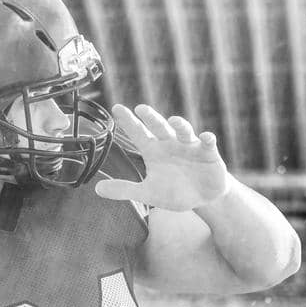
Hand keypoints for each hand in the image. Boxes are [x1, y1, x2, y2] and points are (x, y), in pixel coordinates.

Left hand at [95, 104, 229, 210]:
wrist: (203, 197)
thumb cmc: (174, 191)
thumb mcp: (149, 193)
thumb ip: (125, 189)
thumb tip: (96, 189)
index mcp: (154, 151)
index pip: (138, 133)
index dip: (128, 122)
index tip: (116, 108)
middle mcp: (170, 144)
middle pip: (159, 127)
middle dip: (151, 118)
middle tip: (141, 109)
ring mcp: (190, 147)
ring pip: (184, 131)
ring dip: (180, 125)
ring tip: (174, 121)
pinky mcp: (209, 153)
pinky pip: (208, 143)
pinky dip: (207, 139)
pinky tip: (205, 137)